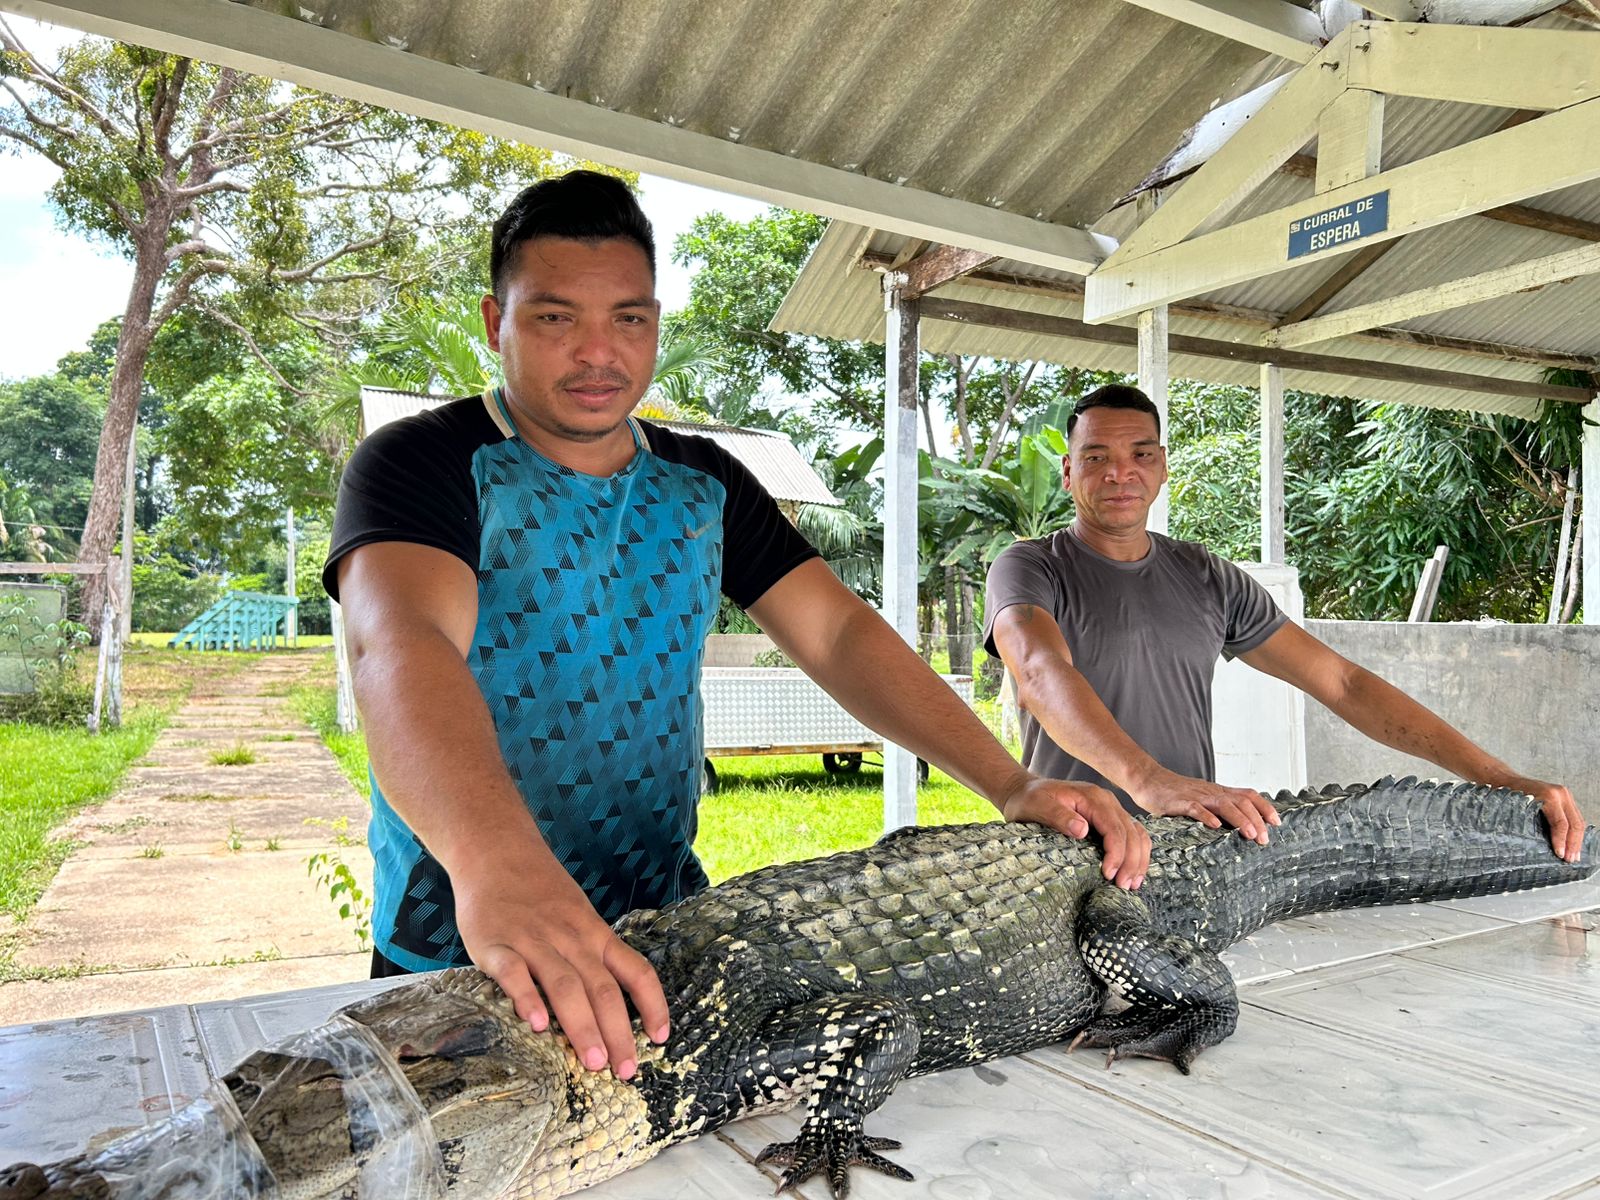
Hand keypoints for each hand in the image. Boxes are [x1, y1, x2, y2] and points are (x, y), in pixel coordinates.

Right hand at [453, 859, 670, 1079]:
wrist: (496, 851)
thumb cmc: (541, 891)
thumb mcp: (579, 915)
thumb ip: (592, 955)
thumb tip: (612, 1003)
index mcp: (595, 935)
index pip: (635, 971)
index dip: (653, 1005)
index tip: (661, 1038)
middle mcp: (570, 939)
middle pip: (602, 988)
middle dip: (617, 1032)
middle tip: (625, 1070)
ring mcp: (533, 941)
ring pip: (564, 985)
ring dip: (582, 1025)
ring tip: (592, 1062)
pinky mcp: (495, 944)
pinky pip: (513, 973)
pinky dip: (526, 997)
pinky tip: (536, 1025)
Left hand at [999, 775, 1150, 888]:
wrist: (1024, 790)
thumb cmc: (1029, 800)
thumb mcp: (1038, 805)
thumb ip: (1058, 816)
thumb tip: (1083, 830)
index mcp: (1093, 798)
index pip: (1114, 828)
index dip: (1116, 854)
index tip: (1108, 875)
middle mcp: (1107, 801)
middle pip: (1131, 833)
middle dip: (1131, 861)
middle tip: (1124, 887)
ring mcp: (1110, 809)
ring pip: (1137, 834)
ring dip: (1139, 859)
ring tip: (1133, 884)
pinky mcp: (1109, 818)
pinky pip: (1132, 834)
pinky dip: (1137, 853)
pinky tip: (1134, 871)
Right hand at [1130, 769, 1279, 845]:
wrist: (1148, 779)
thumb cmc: (1174, 794)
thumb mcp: (1201, 799)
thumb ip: (1218, 810)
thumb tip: (1237, 827)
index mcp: (1219, 792)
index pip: (1249, 795)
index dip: (1265, 808)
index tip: (1277, 823)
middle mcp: (1212, 792)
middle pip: (1241, 801)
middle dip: (1257, 820)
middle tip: (1265, 839)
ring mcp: (1196, 795)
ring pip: (1224, 805)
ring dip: (1240, 819)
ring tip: (1250, 834)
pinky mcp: (1179, 801)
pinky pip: (1196, 808)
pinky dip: (1207, 816)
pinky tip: (1216, 827)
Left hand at [1504, 775, 1586, 862]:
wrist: (1505, 780)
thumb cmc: (1506, 794)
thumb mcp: (1514, 809)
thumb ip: (1526, 825)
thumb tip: (1534, 849)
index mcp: (1548, 796)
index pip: (1561, 824)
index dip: (1561, 841)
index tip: (1560, 855)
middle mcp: (1560, 793)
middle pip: (1575, 824)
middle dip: (1573, 844)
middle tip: (1569, 860)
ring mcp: (1564, 795)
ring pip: (1578, 821)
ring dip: (1576, 840)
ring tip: (1573, 856)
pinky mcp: (1565, 799)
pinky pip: (1574, 817)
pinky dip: (1574, 832)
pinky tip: (1572, 845)